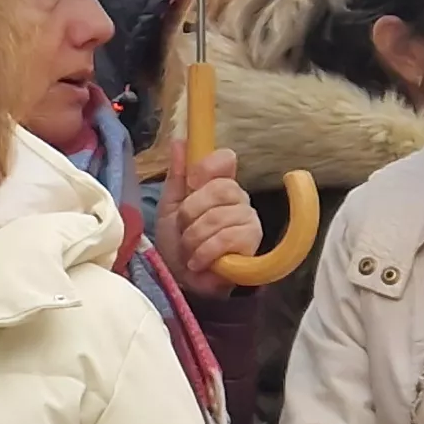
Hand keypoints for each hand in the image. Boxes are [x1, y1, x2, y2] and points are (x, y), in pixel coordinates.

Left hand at [159, 149, 262, 299]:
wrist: (184, 282)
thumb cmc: (178, 245)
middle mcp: (239, 199)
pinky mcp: (253, 243)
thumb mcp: (170, 207)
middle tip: (184, 231)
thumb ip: (177, 176)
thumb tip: (180, 141)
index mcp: (220, 185)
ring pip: (218, 216)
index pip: (224, 159)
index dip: (204, 169)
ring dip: (194, 238)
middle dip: (190, 214)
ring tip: (190, 251)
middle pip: (218, 189)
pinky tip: (199, 262)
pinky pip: (228, 237)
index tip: (189, 185)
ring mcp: (249, 220)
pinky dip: (205, 252)